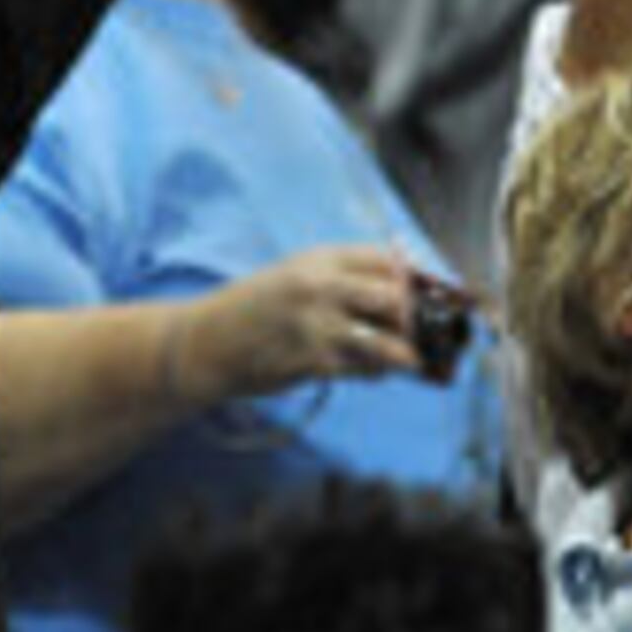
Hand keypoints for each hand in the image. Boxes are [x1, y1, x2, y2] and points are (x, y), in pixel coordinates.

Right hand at [168, 244, 454, 404]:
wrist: (206, 342)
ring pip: (387, 340)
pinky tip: (372, 371)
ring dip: (402, 353)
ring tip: (406, 359)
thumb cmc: (256, 307)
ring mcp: (317, 324)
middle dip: (413, 319)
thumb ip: (343, 276)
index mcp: (321, 258)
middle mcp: (322, 285)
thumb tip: (403, 284)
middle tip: (417, 331)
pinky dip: (376, 373)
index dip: (414, 279)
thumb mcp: (297, 275)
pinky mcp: (311, 361)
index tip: (426, 296)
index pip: (388, 259)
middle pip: (396, 297)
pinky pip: (364, 369)